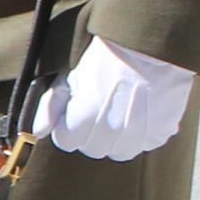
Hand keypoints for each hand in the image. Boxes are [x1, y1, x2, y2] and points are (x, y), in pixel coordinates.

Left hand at [41, 36, 194, 161]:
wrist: (148, 47)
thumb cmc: (104, 59)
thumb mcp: (68, 77)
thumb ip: (50, 106)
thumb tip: (36, 131)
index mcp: (84, 115)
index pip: (66, 142)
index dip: (67, 128)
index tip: (74, 115)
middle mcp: (112, 128)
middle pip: (92, 149)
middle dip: (90, 134)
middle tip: (98, 111)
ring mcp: (139, 132)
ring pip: (119, 152)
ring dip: (116, 139)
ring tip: (118, 112)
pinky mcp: (162, 131)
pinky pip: (144, 145)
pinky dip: (141, 135)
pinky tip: (139, 113)